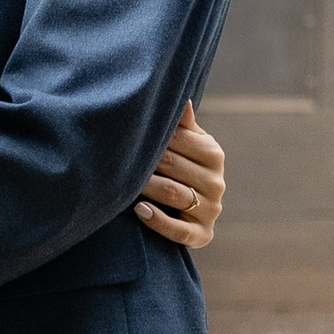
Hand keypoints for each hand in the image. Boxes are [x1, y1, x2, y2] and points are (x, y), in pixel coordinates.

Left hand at [136, 103, 225, 252]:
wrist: (191, 213)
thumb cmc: (182, 169)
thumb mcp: (187, 145)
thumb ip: (183, 125)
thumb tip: (181, 98)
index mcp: (214, 154)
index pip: (179, 141)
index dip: (151, 137)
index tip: (126, 135)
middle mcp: (217, 182)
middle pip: (174, 166)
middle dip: (145, 162)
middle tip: (116, 159)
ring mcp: (212, 210)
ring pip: (175, 195)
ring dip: (147, 188)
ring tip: (123, 183)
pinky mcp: (203, 235)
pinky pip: (179, 230)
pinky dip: (158, 221)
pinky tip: (139, 211)